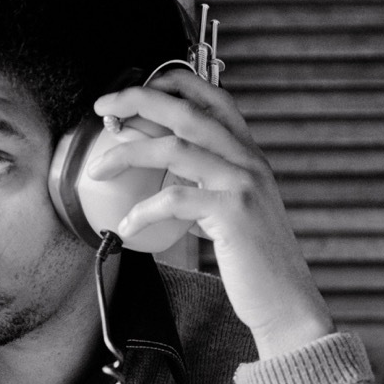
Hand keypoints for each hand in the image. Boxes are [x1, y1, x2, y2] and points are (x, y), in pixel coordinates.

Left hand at [88, 69, 333, 358]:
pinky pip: (175, 199)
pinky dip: (142, 211)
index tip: (135, 89)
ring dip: (128, 154)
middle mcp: (248, 160)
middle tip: (103, 107)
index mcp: (248, 154)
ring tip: (98, 170)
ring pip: (176, 148)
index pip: (214, 99)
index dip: (174, 84)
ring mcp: (243, 183)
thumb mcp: (231, 211)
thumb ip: (205, 186)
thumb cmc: (252, 261)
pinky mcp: (233, 212)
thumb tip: (163, 180)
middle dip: (139, 101)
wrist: (284, 300)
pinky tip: (124, 228)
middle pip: (188, 112)